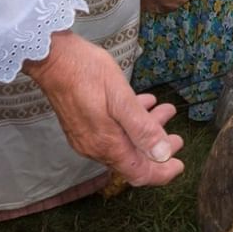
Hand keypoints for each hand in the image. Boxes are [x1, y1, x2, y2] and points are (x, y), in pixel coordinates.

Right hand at [24, 32, 184, 187]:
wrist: (52, 58)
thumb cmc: (87, 73)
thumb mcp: (122, 98)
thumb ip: (142, 128)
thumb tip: (162, 154)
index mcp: (106, 144)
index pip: (138, 173)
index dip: (162, 172)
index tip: (180, 164)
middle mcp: (95, 147)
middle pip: (133, 159)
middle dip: (158, 149)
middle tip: (178, 137)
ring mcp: (87, 136)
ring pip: (124, 142)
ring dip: (146, 129)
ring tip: (165, 110)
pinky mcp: (83, 124)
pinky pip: (113, 131)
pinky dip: (131, 122)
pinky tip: (143, 103)